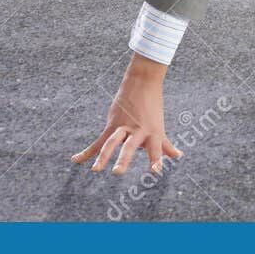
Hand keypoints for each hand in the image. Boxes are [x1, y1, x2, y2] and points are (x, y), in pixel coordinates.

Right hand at [70, 52, 183, 174]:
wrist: (142, 81)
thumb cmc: (153, 107)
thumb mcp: (159, 126)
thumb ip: (166, 145)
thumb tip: (178, 155)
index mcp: (153, 133)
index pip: (156, 149)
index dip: (156, 159)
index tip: (156, 170)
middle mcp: (138, 131)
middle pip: (130, 146)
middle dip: (124, 158)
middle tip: (117, 172)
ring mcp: (124, 127)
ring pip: (112, 142)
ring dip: (103, 156)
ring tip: (96, 169)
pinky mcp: (112, 124)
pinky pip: (98, 141)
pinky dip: (87, 152)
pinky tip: (75, 159)